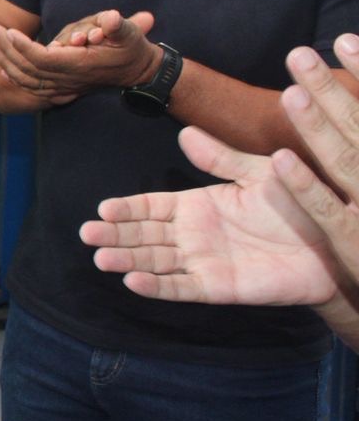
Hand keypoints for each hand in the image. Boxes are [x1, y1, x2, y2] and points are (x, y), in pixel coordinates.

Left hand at [0, 9, 156, 101]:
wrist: (137, 73)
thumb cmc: (132, 49)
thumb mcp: (131, 33)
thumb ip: (119, 26)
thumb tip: (110, 19)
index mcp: (79, 65)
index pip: (42, 59)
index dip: (22, 47)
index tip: (8, 32)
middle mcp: (67, 79)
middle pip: (27, 69)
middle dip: (7, 50)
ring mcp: (63, 86)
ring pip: (26, 80)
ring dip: (5, 63)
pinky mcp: (61, 89)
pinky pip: (32, 88)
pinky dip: (14, 78)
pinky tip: (1, 67)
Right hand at [81, 125, 343, 306]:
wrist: (334, 243)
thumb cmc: (299, 205)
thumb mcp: (257, 173)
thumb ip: (220, 158)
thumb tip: (184, 132)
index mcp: (196, 206)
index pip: (150, 207)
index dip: (126, 209)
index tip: (102, 209)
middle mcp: (192, 236)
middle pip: (143, 236)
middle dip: (115, 236)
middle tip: (87, 235)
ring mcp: (203, 263)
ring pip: (155, 262)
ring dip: (127, 261)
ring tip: (102, 258)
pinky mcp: (219, 288)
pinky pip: (182, 288)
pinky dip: (157, 287)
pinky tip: (133, 282)